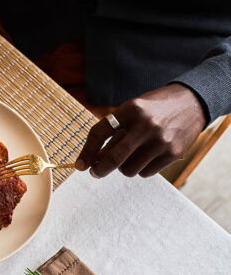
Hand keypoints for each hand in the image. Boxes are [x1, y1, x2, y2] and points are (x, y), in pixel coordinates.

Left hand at [75, 84, 205, 177]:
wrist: (193, 101)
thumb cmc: (154, 109)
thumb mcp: (132, 111)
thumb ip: (113, 132)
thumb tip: (93, 161)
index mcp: (131, 109)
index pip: (100, 133)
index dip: (86, 152)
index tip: (81, 166)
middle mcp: (146, 125)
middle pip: (113, 158)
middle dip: (99, 170)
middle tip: (95, 172)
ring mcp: (162, 140)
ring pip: (128, 169)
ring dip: (124, 167)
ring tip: (131, 155)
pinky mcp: (174, 153)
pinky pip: (146, 173)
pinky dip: (141, 169)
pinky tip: (147, 156)